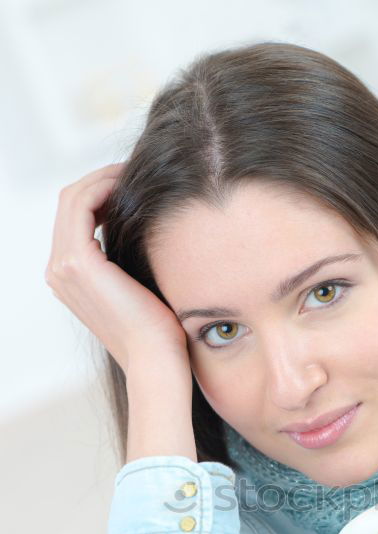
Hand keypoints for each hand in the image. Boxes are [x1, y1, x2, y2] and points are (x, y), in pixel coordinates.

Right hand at [45, 163, 188, 377]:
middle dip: (100, 180)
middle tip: (133, 170)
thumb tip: (146, 225)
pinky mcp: (78, 263)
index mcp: (68, 278)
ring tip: (133, 173)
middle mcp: (58, 271)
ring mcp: (63, 267)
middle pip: (69, 202)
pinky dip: (105, 186)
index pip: (74, 218)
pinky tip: (131, 184)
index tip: (132, 183)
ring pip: (73, 198)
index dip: (100, 193)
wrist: (158, 359)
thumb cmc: (159, 330)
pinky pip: (83, 205)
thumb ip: (129, 257)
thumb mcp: (140, 285)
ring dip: (103, 179)